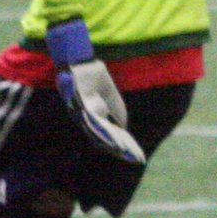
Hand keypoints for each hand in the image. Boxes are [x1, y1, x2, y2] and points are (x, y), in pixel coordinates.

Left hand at [46, 19, 145, 164]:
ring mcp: (81, 111)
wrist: (79, 58)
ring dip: (112, 142)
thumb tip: (123, 127)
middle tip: (137, 159)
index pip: (110, 134)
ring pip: (97, 132)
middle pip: (103, 137)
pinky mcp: (79, 103)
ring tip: (126, 151)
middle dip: (121, 148)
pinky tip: (116, 135)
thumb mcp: (108, 92)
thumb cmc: (90, 73)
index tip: (137, 155)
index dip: (123, 144)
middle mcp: (85, 117)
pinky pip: (93, 119)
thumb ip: (116, 107)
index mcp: (93, 115)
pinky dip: (104, 129)